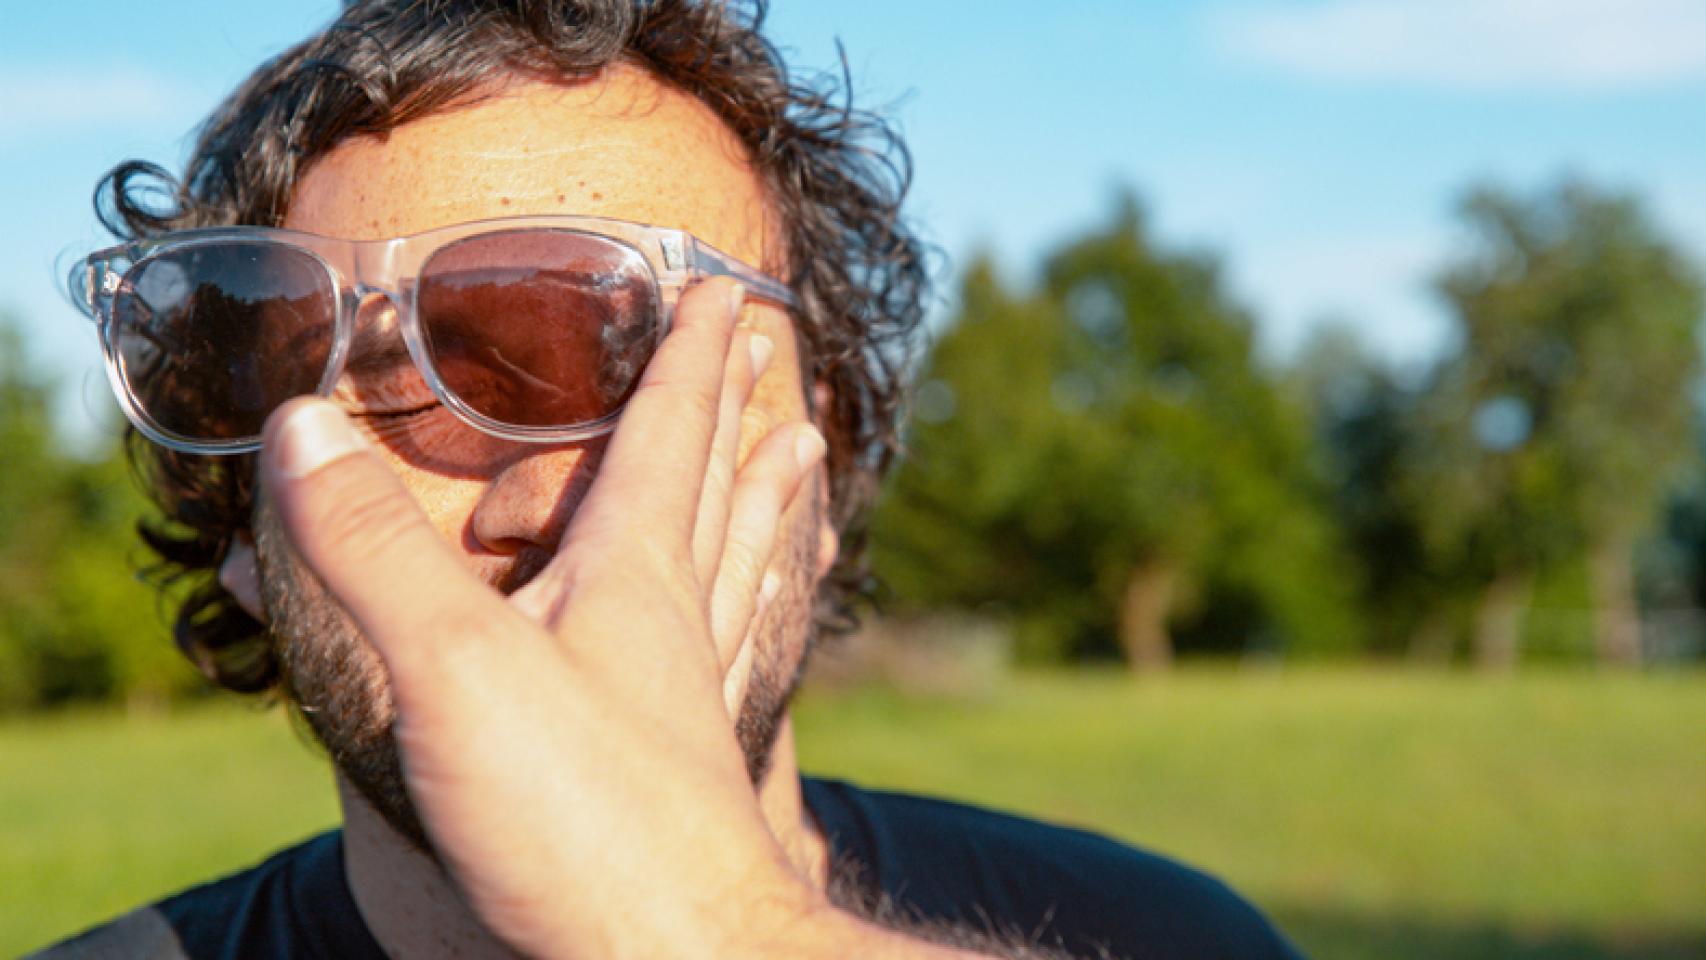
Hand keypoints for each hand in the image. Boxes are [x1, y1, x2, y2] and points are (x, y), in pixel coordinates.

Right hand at [262, 279, 828, 957]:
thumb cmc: (583, 820)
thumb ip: (375, 550)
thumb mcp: (452, 666)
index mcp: (635, 578)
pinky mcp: (677, 770)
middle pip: (715, 489)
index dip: (693, 358)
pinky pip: (730, 653)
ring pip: (735, 566)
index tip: (727, 291)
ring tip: (804, 457)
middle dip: (731, 411)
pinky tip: (744, 623)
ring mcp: (685, 697)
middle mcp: (675, 624)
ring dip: (760, 499)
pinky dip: (747, 608)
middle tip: (768, 353)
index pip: (672, 435)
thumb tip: (301, 424)